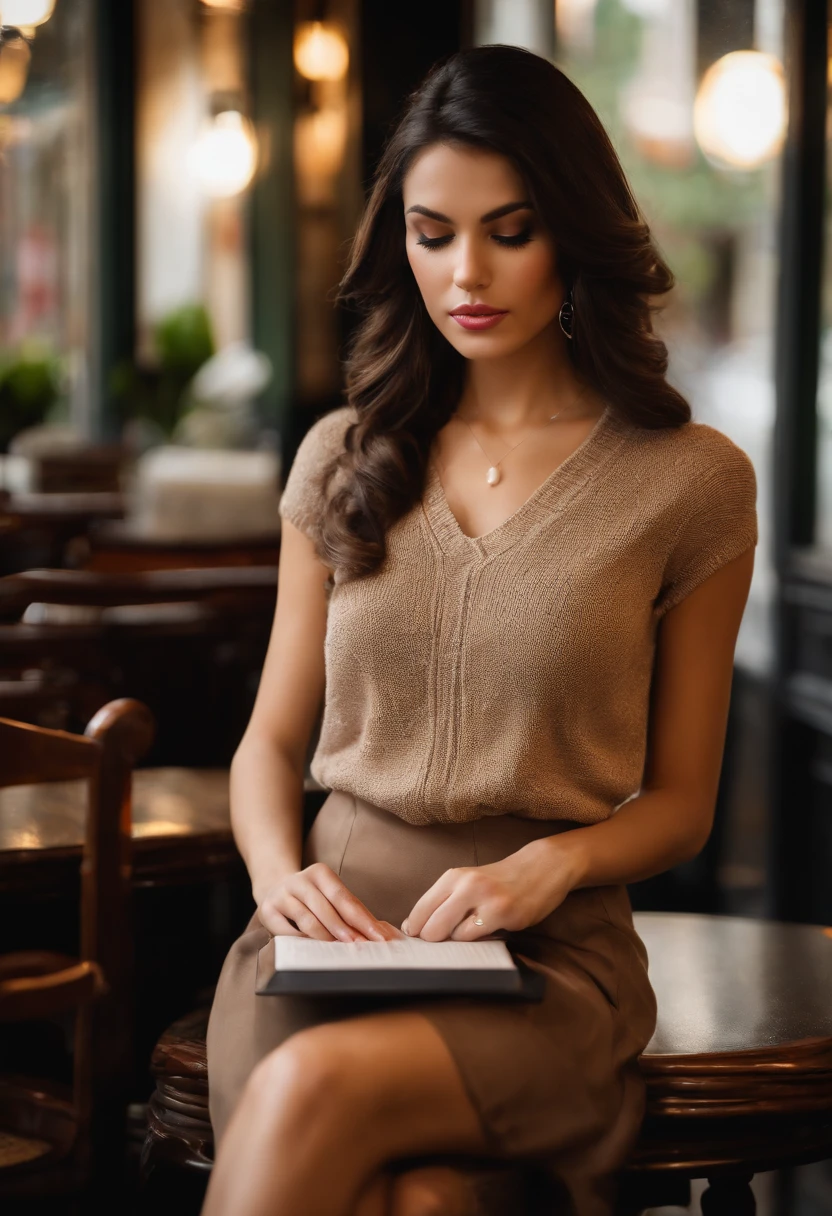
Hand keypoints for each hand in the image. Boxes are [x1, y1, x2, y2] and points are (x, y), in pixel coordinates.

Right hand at [256, 862, 395, 941]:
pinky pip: (286, 930)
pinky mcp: (267, 909)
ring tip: (338, 948)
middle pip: (327, 907)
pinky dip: (301, 940)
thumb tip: (376, 931)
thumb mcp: (329, 896)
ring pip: (307, 919)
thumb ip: (349, 909)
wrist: (274, 888)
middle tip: (360, 945)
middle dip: (345, 929)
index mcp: (320, 873)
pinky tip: (312, 948)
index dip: (362, 919)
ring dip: (325, 936)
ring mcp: (282, 894)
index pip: (345, 898)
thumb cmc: (312, 897)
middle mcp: (300, 880)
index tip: (378, 936)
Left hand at [401, 837, 580, 941]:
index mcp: (453, 876)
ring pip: (454, 936)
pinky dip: (480, 940)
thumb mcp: (468, 882)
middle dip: (433, 941)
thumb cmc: (500, 880)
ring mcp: (487, 899)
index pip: (420, 909)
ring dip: (461, 940)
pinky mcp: (505, 914)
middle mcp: (467, 885)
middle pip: (431, 928)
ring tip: (477, 927)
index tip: (414, 940)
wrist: (541, 866)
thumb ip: (444, 901)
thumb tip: (415, 929)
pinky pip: (478, 938)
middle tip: (444, 941)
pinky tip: (492, 928)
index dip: (414, 930)